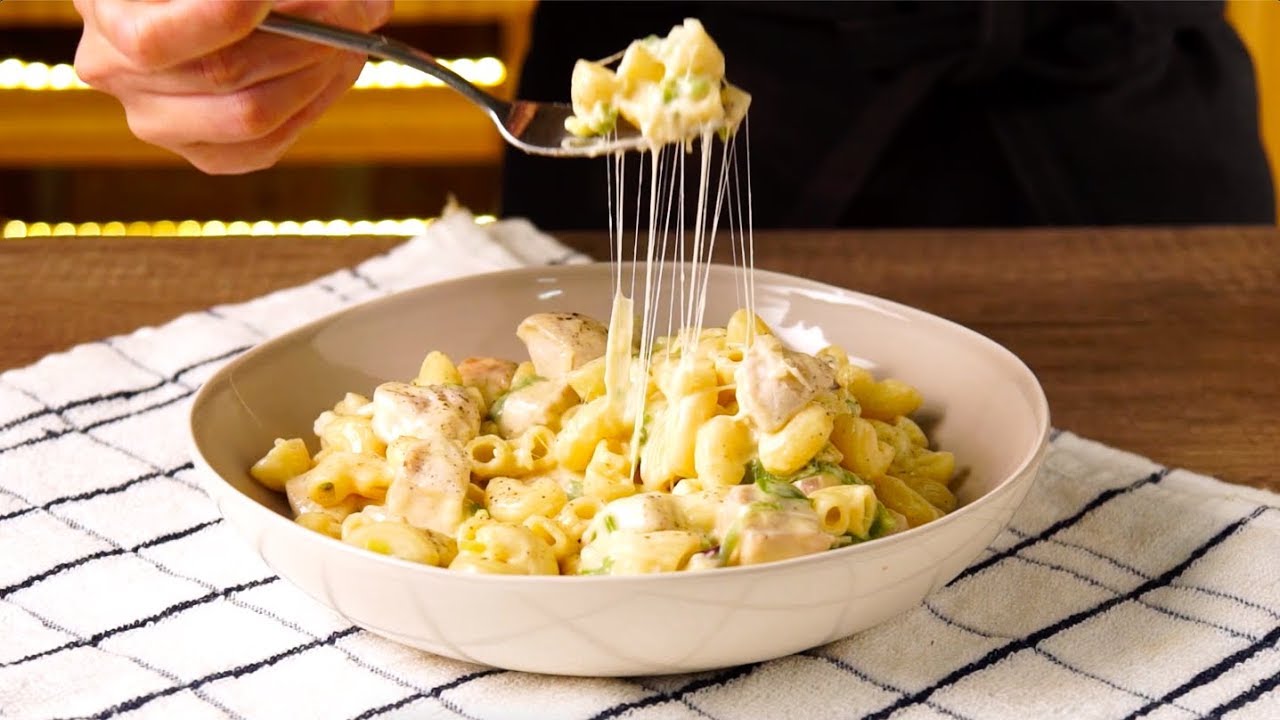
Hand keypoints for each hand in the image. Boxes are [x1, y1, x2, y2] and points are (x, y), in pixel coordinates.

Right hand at [73, 0, 393, 172]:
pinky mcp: (201, 151)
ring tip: (353, 33)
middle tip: (354, 8)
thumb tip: (358, 3)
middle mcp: (114, 70)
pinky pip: (266, 146)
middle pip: (222, 74)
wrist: (194, 0)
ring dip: (320, 71)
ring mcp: (154, 120)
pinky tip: (336, 67)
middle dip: (306, 36)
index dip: (225, 17)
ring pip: (252, 115)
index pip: (157, 40)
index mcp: (106, 12)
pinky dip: (315, 103)